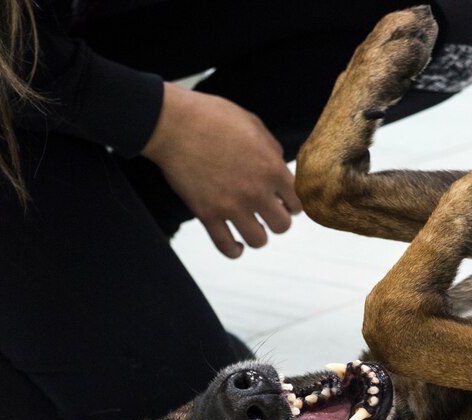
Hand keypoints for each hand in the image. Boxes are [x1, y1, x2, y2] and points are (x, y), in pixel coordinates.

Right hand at [141, 82, 302, 257]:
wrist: (172, 123)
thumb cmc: (212, 117)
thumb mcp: (252, 124)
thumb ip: (271, 149)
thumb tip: (279, 165)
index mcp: (272, 169)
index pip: (298, 202)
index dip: (292, 203)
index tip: (282, 201)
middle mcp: (256, 192)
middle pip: (282, 226)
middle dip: (277, 220)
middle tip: (267, 212)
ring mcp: (231, 206)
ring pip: (259, 241)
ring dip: (257, 235)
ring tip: (251, 225)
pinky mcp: (207, 215)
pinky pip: (227, 247)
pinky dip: (234, 250)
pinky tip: (236, 244)